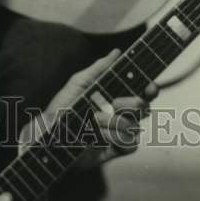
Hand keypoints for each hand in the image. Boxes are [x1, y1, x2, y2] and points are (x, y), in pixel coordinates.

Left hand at [20, 50, 157, 168]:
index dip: (150, 88)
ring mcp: (119, 132)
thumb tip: (117, 52)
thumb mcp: (78, 84)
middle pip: (143, 107)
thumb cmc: (61, 108)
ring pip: (135, 126)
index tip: (149, 87)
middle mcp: (119, 113)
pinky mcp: (116, 149)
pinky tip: (100, 136)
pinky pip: (130, 144)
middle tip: (115, 103)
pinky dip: (115, 138)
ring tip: (95, 120)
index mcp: (113, 95)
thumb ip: (99, 68)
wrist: (50, 136)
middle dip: (132, 104)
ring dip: (115, 122)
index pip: (140, 91)